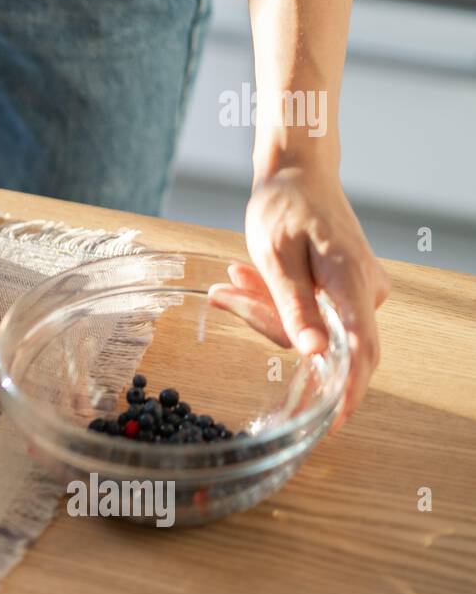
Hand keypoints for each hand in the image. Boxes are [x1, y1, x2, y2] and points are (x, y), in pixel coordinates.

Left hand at [208, 164, 389, 427]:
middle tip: (227, 293)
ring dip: (266, 310)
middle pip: (325, 340)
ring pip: (311, 325)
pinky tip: (246, 278)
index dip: (349, 388)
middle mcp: (367, 290)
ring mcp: (360, 291)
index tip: (335, 421)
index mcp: (353, 281)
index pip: (360, 349)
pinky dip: (276, 302)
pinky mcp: (346, 290)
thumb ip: (293, 306)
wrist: (298, 173)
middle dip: (270, 325)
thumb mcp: (276, 255)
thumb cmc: (284, 206)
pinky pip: (312, 311)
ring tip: (233, 278)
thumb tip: (314, 353)